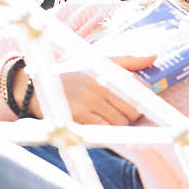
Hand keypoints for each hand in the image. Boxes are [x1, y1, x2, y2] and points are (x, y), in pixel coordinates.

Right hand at [20, 51, 156, 124]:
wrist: (34, 85)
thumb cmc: (71, 73)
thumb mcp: (96, 61)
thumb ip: (126, 60)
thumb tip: (155, 55)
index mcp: (103, 69)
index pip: (138, 87)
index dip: (143, 98)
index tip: (138, 102)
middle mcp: (96, 84)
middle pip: (132, 108)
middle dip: (131, 114)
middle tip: (121, 113)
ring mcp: (86, 102)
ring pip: (119, 122)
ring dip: (118, 125)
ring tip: (108, 119)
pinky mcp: (76, 117)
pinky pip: (103, 131)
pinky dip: (106, 133)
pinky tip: (99, 127)